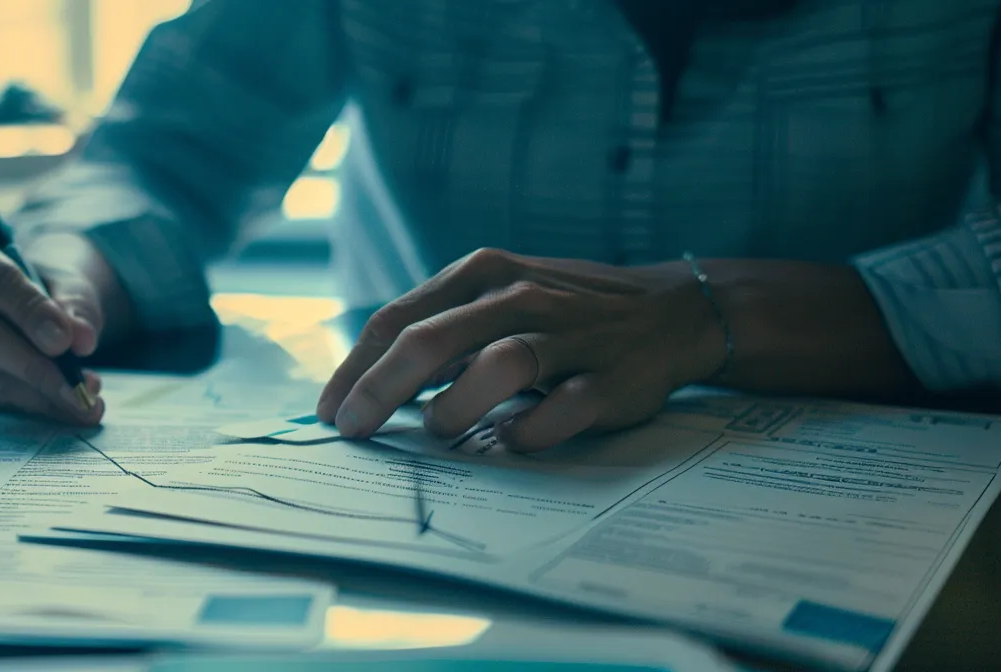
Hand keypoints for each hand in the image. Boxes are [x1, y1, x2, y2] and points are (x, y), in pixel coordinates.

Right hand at [0, 232, 131, 424]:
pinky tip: (68, 407)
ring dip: (41, 394)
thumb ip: (76, 305)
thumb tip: (82, 339)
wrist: (30, 303)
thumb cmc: (44, 283)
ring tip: (87, 400)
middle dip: (33, 364)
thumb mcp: (66, 280)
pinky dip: (35, 406)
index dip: (28, 312)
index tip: (63, 340)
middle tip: (78, 384)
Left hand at [317, 249, 725, 451]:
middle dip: (379, 389)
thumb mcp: (495, 297)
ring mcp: (567, 337)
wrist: (670, 311)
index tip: (330, 409)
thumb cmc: (561, 313)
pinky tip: (511, 440)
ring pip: (498, 365)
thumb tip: (365, 384)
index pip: (398, 318)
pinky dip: (529, 431)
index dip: (356, 368)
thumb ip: (439, 329)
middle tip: (351, 429)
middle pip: (431, 340)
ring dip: (454, 407)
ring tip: (437, 431)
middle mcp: (520, 297)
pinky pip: (562, 409)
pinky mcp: (609, 379)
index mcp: (482, 273)